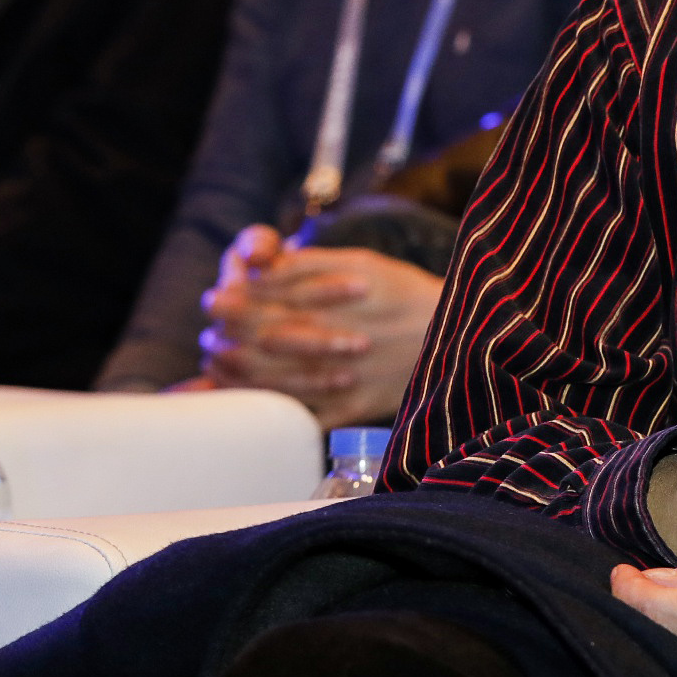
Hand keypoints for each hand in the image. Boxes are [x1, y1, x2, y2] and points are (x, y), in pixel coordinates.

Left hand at [200, 231, 444, 426]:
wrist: (465, 338)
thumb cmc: (406, 295)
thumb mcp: (364, 264)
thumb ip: (310, 265)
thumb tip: (260, 264)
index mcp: (341, 298)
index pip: (273, 299)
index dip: (237, 299)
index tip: (216, 297)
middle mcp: (341, 338)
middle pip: (269, 336)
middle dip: (231, 333)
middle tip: (211, 328)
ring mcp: (347, 377)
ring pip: (277, 377)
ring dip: (238, 369)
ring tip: (216, 359)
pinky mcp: (353, 408)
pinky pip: (302, 412)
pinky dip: (269, 406)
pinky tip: (248, 395)